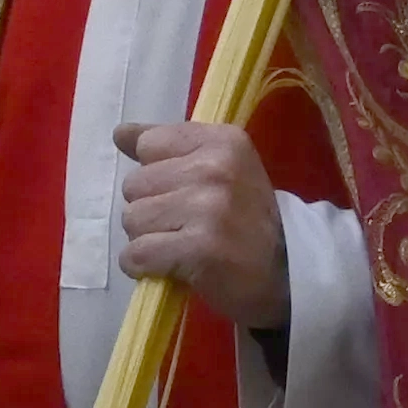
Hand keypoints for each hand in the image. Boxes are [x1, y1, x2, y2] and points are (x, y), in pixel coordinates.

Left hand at [110, 122, 287, 335]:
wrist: (287, 274)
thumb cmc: (246, 220)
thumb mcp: (220, 168)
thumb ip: (170, 146)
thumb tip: (120, 133)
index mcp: (223, 141)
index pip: (150, 144)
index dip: (159, 175)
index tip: (186, 192)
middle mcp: (216, 167)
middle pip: (135, 185)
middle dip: (151, 211)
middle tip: (186, 226)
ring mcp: (208, 208)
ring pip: (132, 220)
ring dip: (148, 240)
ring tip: (181, 246)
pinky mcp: (198, 249)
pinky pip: (136, 255)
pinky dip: (143, 267)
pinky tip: (170, 267)